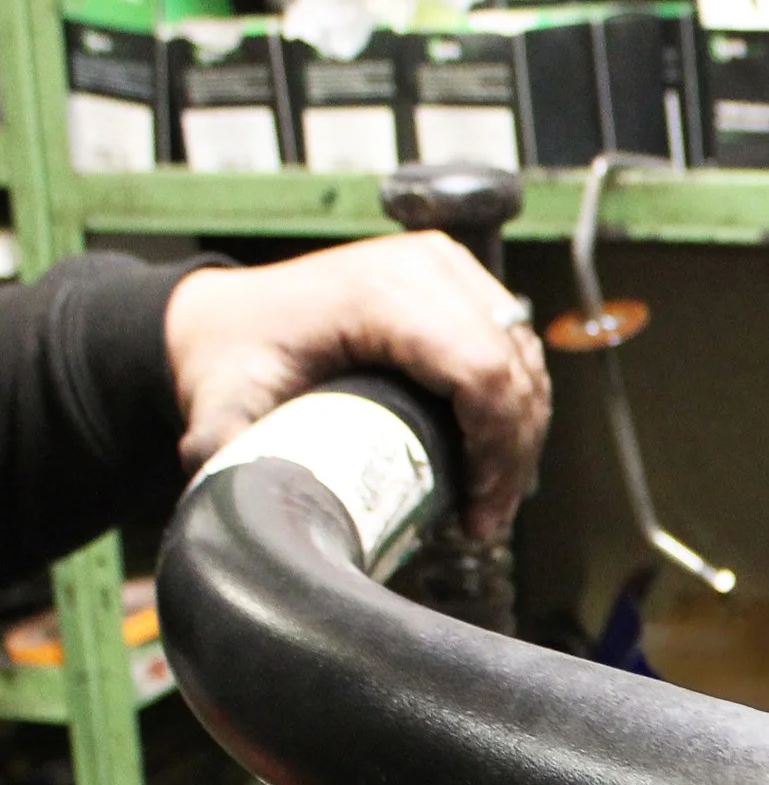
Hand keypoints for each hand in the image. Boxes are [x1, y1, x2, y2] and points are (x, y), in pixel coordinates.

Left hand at [164, 234, 551, 541]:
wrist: (230, 317)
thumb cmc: (235, 353)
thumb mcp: (226, 402)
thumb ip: (234, 451)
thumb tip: (250, 506)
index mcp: (380, 291)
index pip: (482, 370)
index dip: (496, 447)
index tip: (476, 504)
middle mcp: (424, 268)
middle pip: (514, 371)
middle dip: (512, 456)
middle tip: (485, 516)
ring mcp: (448, 268)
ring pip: (525, 363)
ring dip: (520, 438)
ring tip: (487, 497)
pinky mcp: (461, 282)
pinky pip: (517, 350)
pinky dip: (516, 408)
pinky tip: (491, 455)